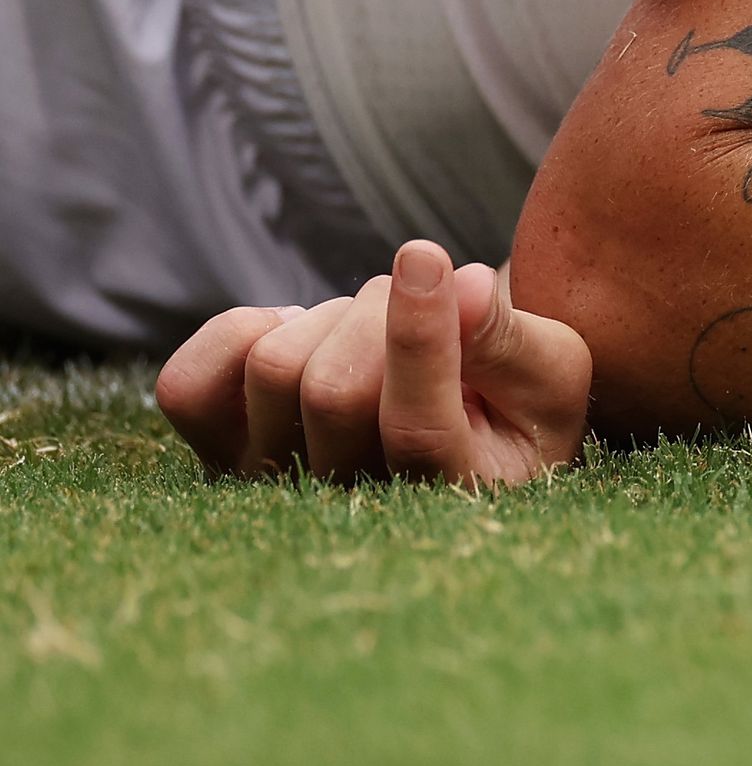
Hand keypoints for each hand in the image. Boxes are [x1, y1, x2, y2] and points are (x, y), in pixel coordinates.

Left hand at [156, 241, 590, 486]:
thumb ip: (511, 338)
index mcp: (454, 497)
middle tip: (422, 294)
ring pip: (273, 371)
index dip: (418, 336)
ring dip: (332, 317)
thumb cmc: (514, 405)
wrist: (460, 434)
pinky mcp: (216, 455)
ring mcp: (273, 489)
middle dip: (382, 311)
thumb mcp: (550, 373)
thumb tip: (464, 283)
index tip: (426, 254)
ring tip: (372, 330)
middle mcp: (349, 511)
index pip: (416, 426)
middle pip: (333, 389)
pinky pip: (187, 386)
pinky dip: (246, 329)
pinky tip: (302, 336)